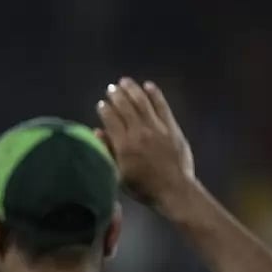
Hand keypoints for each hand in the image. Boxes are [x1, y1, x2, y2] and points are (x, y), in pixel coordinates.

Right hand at [96, 77, 194, 206]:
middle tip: (111, 88)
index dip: (105, 109)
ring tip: (125, 81)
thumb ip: (107, 151)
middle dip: (117, 95)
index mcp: (124, 145)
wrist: (174, 190)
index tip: (101, 103)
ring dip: (133, 90)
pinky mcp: (172, 127)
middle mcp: (139, 132)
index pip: (111, 120)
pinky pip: (162, 106)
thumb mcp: (118, 174)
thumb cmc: (143, 187)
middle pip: (126, 107)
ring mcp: (157, 128)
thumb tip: (97, 132)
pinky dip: (155, 95)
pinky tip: (148, 86)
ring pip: (143, 103)